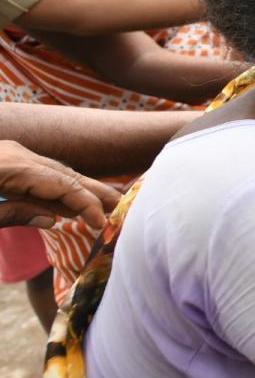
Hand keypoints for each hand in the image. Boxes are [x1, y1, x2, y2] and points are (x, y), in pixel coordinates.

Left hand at [0, 140, 116, 229]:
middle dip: (93, 191)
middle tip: (120, 206)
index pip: (61, 183)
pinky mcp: (6, 160)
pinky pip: (38, 173)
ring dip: (78, 190)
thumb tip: (50, 220)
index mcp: (9, 165)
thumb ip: (11, 214)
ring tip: (102, 206)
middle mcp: (15, 154)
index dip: (86, 203)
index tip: (102, 223)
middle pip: (64, 173)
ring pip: (54, 172)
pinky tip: (67, 204)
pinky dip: (56, 189)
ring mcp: (11, 154)